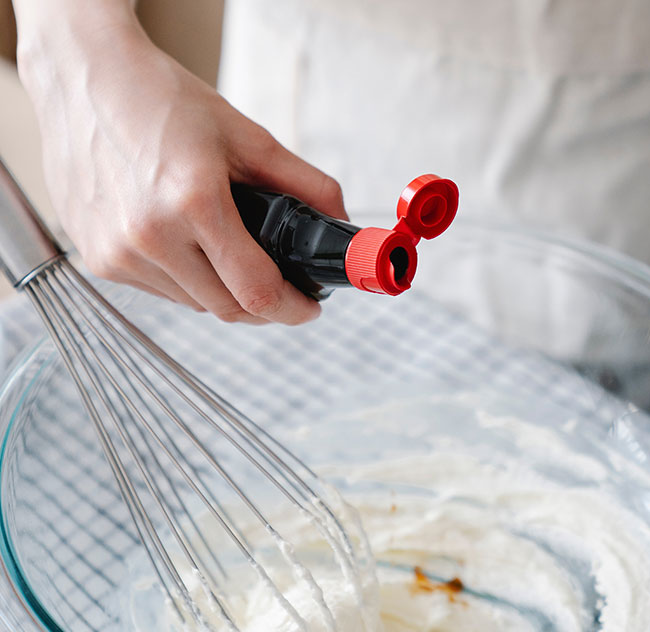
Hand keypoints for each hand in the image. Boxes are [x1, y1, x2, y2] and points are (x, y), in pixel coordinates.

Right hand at [15, 3, 346, 323]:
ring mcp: (118, 252)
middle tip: (283, 291)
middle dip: (264, 308)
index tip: (308, 308)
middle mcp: (150, 235)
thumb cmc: (162, 100)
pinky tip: (190, 248)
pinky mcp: (99, 259)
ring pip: (194, 304)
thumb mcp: (244, 134)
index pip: (256, 290)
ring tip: (232, 257)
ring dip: (223, 292)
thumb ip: (302, 183)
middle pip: (227, 309)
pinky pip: (161, 291)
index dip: (292, 309)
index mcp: (192, 201)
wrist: (84, 78)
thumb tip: (339, 222)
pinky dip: (186, 281)